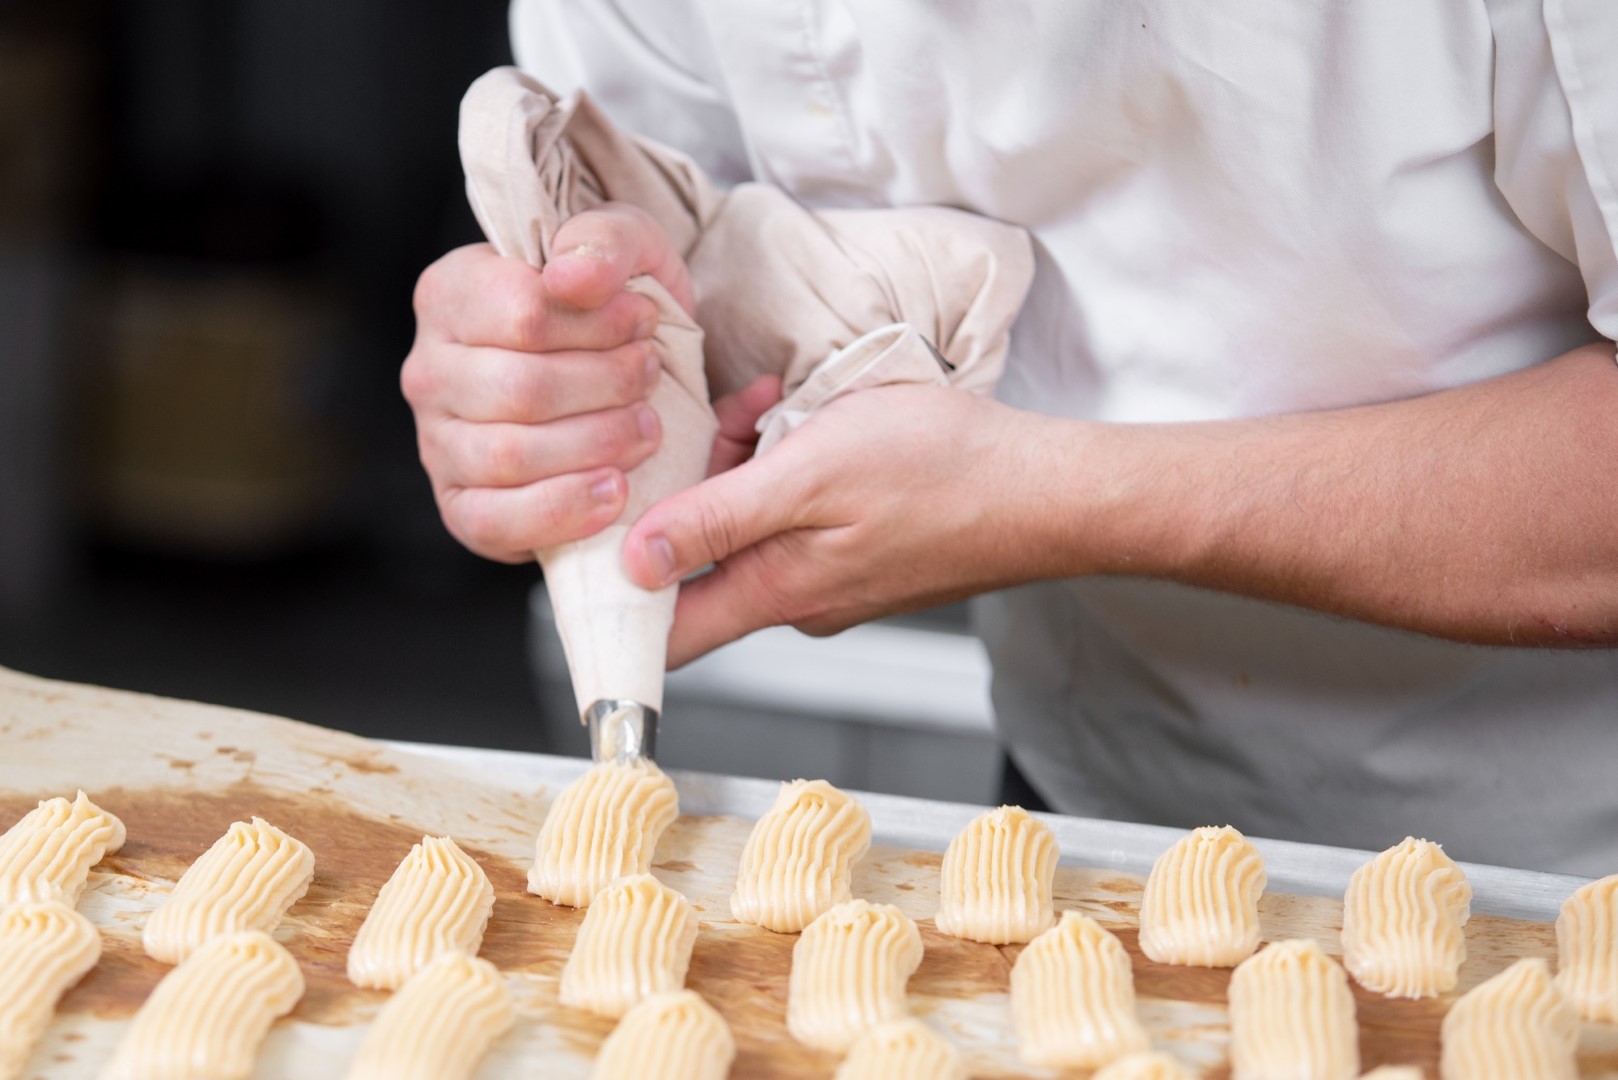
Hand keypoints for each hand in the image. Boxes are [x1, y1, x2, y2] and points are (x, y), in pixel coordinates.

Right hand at [401, 203, 690, 562]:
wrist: (620, 378)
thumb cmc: (614, 309)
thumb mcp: (627, 249)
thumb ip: (603, 240)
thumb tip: (572, 276)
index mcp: (451, 293)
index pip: (521, 313)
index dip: (598, 324)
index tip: (645, 322)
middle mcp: (428, 369)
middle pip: (520, 388)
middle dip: (606, 386)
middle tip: (651, 378)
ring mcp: (437, 443)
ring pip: (510, 455)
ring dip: (597, 444)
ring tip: (647, 430)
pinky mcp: (460, 507)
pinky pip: (496, 520)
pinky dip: (564, 511)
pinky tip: (615, 493)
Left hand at [621, 384, 1055, 665]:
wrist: (1050, 489)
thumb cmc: (945, 472)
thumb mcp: (812, 473)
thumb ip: (718, 520)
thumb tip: (634, 563)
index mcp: (777, 591)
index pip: (668, 635)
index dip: (618, 605)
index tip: (590, 551)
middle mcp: (801, 599)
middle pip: (704, 560)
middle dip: (693, 486)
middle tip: (720, 419)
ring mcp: (836, 580)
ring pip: (752, 526)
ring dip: (746, 462)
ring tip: (776, 403)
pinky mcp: (864, 555)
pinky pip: (797, 516)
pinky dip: (789, 467)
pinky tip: (811, 419)